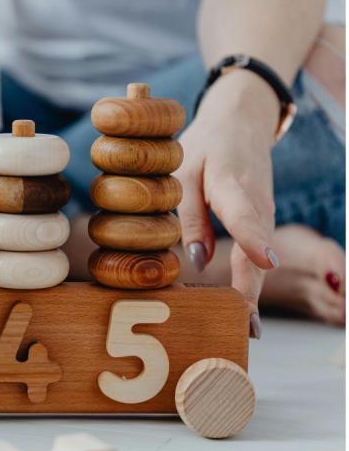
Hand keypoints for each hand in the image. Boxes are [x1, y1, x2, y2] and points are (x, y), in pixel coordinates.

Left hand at [174, 69, 280, 337]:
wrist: (241, 122)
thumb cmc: (205, 147)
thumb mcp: (184, 171)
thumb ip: (188, 215)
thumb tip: (195, 262)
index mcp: (233, 183)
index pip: (244, 213)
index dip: (253, 239)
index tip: (265, 263)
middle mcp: (257, 203)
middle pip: (257, 250)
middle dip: (252, 290)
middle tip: (247, 327)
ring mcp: (265, 214)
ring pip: (261, 258)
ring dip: (253, 293)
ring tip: (245, 329)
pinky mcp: (264, 221)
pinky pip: (258, 255)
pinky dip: (251, 282)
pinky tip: (243, 309)